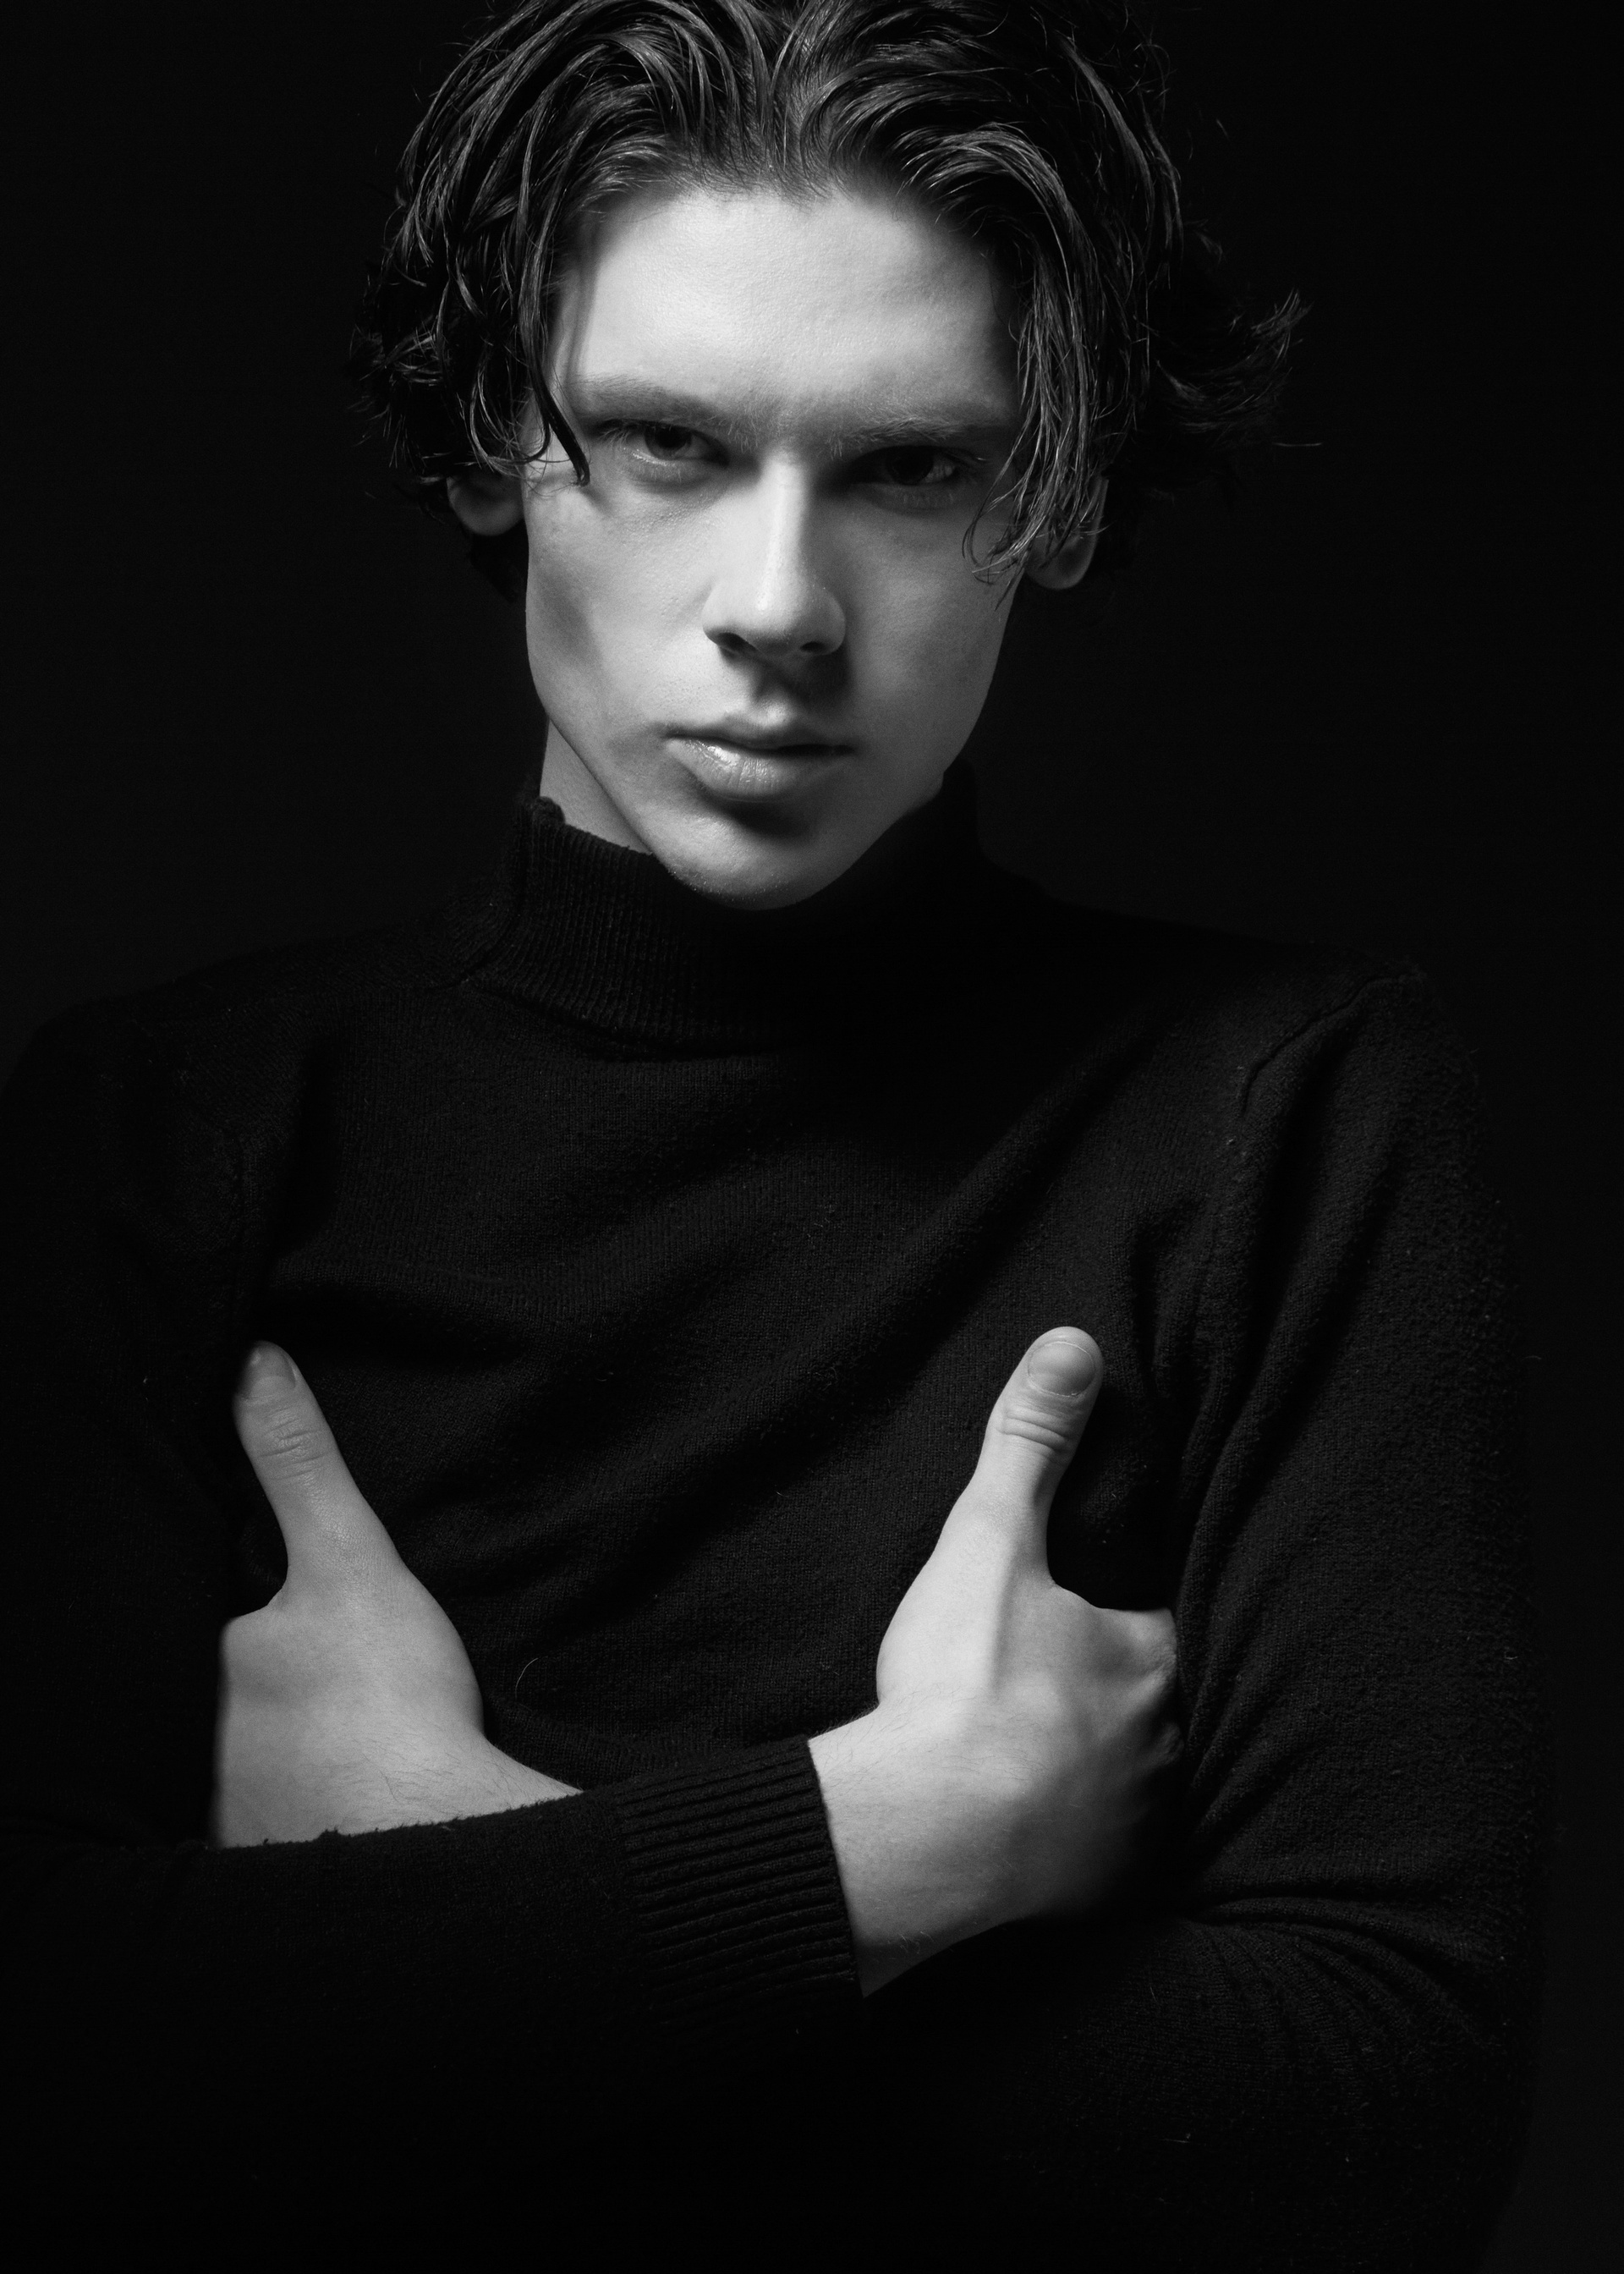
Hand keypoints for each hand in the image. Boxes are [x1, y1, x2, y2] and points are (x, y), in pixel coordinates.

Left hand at [214, 1343, 573, 1846]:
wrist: (436, 1836)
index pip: (204, 1626)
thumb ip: (300, 1462)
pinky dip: (305, 1811)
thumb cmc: (387, 1701)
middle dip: (258, 1690)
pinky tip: (346, 1800)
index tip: (299, 1614)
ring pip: (245, 1766)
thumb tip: (254, 1364)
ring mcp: (227, 1819)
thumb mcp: (350, 1556)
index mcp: (199, 1670)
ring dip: (280, 1754)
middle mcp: (190, 1753)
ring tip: (337, 1737)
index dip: (248, 1614)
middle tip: (326, 1681)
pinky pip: (277, 1828)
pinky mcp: (268, 1872)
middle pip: (220, 1698)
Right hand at [810, 1330, 1178, 1991]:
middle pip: (1168, 1712)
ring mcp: (1134, 1834)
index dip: (1148, 1616)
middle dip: (1133, 1701)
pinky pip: (1101, 1867)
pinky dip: (1078, 1850)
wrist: (924, 1838)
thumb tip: (1073, 1345)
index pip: (1178, 1626)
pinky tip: (1042, 1844)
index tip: (1116, 1611)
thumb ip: (1030, 1445)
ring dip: (1110, 1777)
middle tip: (1084, 1688)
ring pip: (1142, 1791)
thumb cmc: (965, 1686)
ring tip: (1064, 1764)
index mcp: (1152, 1665)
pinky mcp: (1093, 1901)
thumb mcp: (991, 1541)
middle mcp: (1167, 1752)